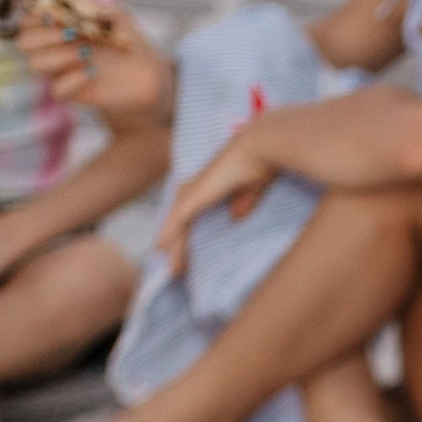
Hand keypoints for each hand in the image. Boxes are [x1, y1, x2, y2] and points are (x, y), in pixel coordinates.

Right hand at [17, 10, 171, 118]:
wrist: (148, 77)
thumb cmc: (128, 43)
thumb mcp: (116, 19)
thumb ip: (94, 8)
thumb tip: (75, 4)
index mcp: (58, 27)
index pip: (28, 20)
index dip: (36, 17)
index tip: (55, 15)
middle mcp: (53, 48)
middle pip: (24, 42)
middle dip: (43, 36)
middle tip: (70, 34)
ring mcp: (61, 71)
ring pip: (35, 64)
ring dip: (58, 56)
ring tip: (86, 53)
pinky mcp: (73, 92)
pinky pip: (56, 89)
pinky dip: (72, 79)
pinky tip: (92, 72)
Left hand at [157, 142, 281, 275]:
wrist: (258, 150)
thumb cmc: (260, 165)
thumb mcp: (251, 190)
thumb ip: (244, 202)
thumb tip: (237, 216)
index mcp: (207, 188)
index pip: (192, 218)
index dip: (188, 238)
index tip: (188, 258)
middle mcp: (194, 189)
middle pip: (181, 225)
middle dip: (178, 248)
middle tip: (176, 271)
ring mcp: (192, 192)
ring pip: (177, 227)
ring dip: (174, 249)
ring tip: (172, 270)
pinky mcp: (194, 196)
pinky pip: (177, 221)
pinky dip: (168, 236)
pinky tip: (161, 250)